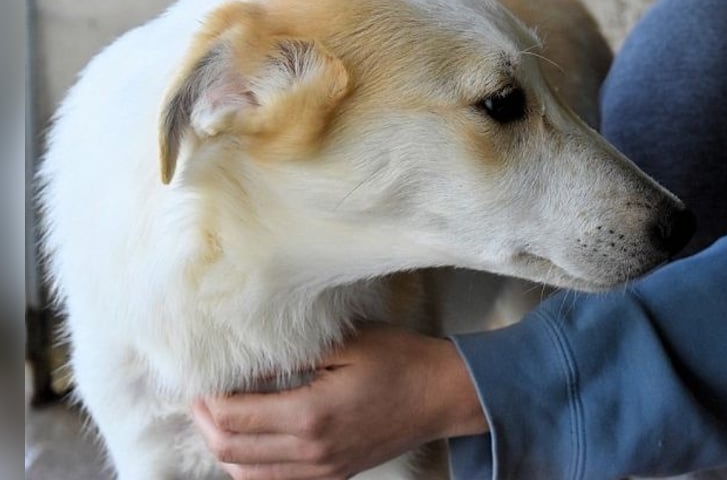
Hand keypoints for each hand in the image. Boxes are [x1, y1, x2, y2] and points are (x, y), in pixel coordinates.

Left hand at [192, 325, 487, 479]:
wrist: (442, 395)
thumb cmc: (399, 360)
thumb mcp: (346, 344)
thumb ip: (292, 355)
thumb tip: (246, 362)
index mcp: (311, 415)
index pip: (234, 418)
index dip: (207, 398)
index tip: (200, 375)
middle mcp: (311, 452)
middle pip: (230, 452)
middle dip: (205, 422)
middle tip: (200, 393)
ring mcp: (322, 471)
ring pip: (246, 475)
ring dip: (223, 446)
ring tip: (219, 414)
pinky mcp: (332, 476)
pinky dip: (248, 466)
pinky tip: (250, 439)